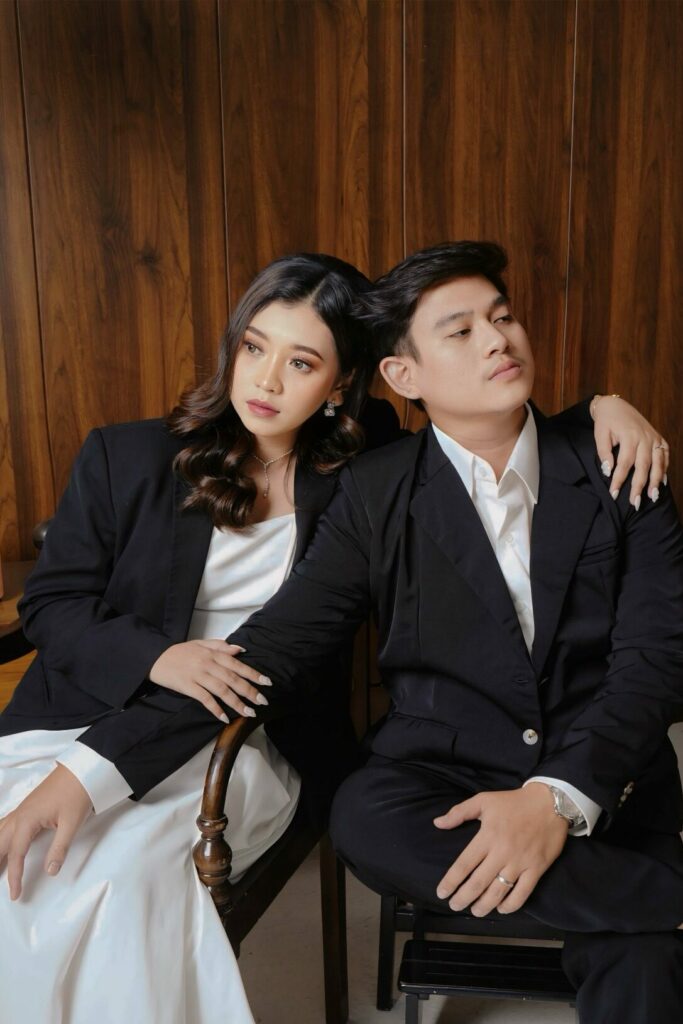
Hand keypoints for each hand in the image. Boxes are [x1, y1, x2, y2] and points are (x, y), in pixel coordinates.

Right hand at [0, 764, 92, 899]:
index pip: (16, 854)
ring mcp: (21, 810)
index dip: (14, 876)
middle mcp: (19, 815)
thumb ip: (60, 848)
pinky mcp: (26, 808)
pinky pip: (4, 825)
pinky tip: (0, 842)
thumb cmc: (77, 794)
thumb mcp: (71, 823)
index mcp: (27, 820)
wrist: (81, 770)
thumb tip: (50, 871)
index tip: (15, 894)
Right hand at [149, 639, 270, 719]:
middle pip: (232, 679)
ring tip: (248, 712)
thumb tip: (241, 650)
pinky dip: (215, 708)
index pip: (237, 664)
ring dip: (236, 702)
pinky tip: (224, 717)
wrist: (155, 657)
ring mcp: (198, 675)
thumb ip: (221, 646)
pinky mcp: (188, 686)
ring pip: (221, 690)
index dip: (253, 674)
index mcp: (213, 653)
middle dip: (249, 691)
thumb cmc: (180, 652)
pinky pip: (204, 699)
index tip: (267, 683)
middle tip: (262, 701)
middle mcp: (208, 664)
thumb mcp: (201, 644)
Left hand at [433, 783, 567, 916]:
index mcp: (487, 836)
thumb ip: (459, 812)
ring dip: (484, 905)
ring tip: (475, 911)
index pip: (464, 864)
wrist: (550, 802)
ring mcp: (520, 862)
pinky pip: (522, 893)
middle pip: (478, 882)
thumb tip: (438, 823)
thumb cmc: (513, 802)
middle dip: (463, 898)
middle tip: (454, 906)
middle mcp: (502, 852)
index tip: (442, 893)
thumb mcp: (484, 800)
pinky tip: (501, 909)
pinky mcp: (537, 869)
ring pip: (498, 892)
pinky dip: (511, 905)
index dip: (451, 881)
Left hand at [591, 395, 669, 506]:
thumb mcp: (600, 434)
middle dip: (639, 486)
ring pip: (658, 462)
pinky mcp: (658, 438)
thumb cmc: (606, 421)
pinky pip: (665, 455)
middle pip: (644, 466)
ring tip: (653, 497)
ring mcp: (654, 437)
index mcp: (629, 436)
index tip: (614, 494)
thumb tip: (608, 471)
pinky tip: (662, 482)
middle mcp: (645, 437)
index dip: (619, 480)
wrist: (616, 405)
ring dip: (656, 481)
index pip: (624, 463)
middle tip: (634, 503)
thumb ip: (604, 452)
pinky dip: (665, 469)